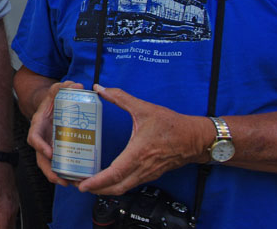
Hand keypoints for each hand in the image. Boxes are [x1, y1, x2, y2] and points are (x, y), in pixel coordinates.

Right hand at [26, 79, 83, 186]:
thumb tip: (76, 85)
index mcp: (37, 125)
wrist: (50, 106)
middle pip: (40, 159)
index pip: (34, 138)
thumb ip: (63, 86)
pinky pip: (59, 164)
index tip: (50, 153)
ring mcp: (48, 146)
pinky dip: (65, 173)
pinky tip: (77, 179)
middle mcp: (41, 139)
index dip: (40, 147)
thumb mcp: (55, 91)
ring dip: (58, 177)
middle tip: (60, 178)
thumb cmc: (51, 100)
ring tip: (71, 184)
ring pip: (49, 166)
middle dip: (49, 171)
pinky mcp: (57, 151)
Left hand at [77, 84, 210, 195]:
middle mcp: (143, 167)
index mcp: (139, 153)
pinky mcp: (151, 174)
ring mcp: (148, 173)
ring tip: (89, 184)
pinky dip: (117, 185)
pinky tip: (107, 179)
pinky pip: (131, 184)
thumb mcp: (144, 108)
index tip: (84, 184)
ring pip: (124, 187)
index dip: (98, 181)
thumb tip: (100, 88)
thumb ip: (120, 97)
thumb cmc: (172, 125)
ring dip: (106, 189)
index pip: (116, 173)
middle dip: (97, 189)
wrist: (196, 139)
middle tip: (80, 185)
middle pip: (117, 186)